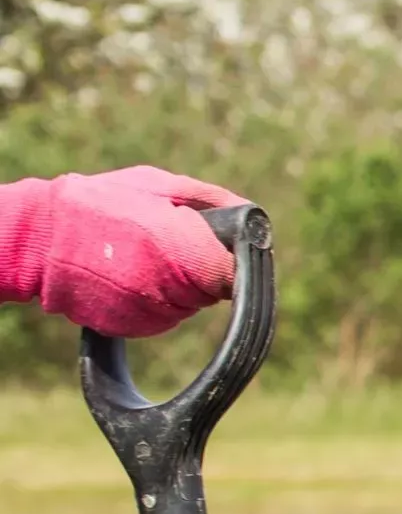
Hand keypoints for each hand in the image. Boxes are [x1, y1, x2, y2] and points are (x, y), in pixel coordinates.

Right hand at [1, 168, 244, 336]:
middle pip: (211, 291)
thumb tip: (250, 216)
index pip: (234, 273)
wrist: (38, 237)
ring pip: (185, 306)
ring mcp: (149, 313)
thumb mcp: (156, 185)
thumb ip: (210, 200)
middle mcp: (172, 288)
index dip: (226, 260)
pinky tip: (123, 274)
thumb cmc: (98, 203)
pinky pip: (157, 316)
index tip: (214, 249)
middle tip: (165, 244)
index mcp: (184, 250)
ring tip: (137, 256)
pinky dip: (148, 299)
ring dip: (173, 286)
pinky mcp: (128, 328)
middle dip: (198, 269)